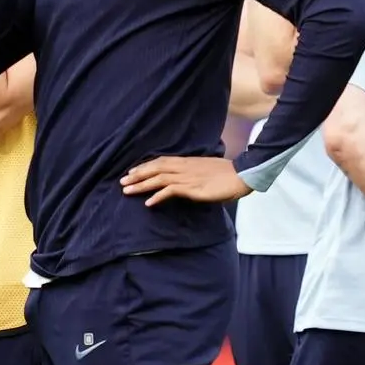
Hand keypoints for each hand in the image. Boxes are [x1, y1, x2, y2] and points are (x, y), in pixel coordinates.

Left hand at [121, 156, 251, 206]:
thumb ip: (192, 173)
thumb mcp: (205, 170)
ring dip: (141, 185)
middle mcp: (184, 167)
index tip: (132, 172)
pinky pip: (171, 191)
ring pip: (158, 179)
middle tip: (122, 182)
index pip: (160, 161)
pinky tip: (148, 203)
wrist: (241, 175)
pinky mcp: (192, 188)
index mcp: (186, 161)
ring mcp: (187, 177)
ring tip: (128, 191)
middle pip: (155, 168)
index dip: (145, 166)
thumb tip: (183, 180)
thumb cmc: (226, 174)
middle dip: (137, 175)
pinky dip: (158, 196)